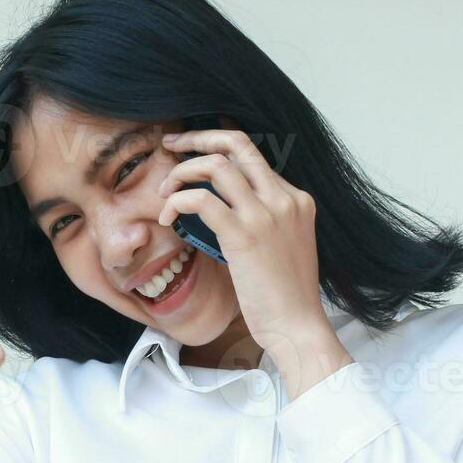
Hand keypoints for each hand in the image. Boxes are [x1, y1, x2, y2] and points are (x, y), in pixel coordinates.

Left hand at [157, 127, 349, 395]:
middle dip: (198, 137)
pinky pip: (201, 200)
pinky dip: (178, 202)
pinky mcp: (245, 235)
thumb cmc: (285, 296)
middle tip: (170, 144)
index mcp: (296, 199)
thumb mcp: (283, 246)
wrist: (298, 326)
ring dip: (182, 172)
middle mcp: (284, 198)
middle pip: (238, 143)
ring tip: (164, 192)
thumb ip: (262, 222)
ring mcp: (266, 214)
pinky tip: (168, 219)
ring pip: (216, 166)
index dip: (217, 150)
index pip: (252, 156)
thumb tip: (224, 211)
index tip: (191, 155)